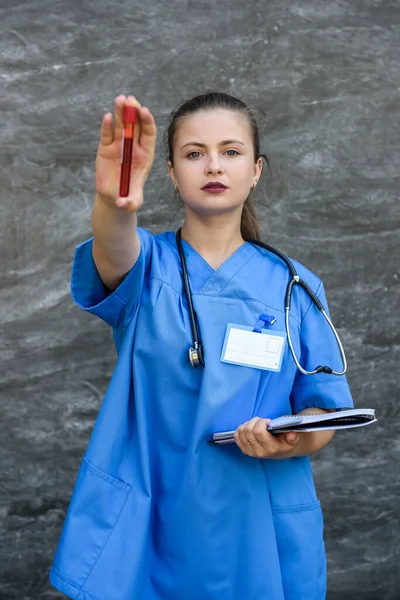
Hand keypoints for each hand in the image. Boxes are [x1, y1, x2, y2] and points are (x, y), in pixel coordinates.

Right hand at [95, 94, 156, 211]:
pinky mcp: (105, 149)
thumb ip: (130, 204)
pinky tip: (107, 116)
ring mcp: (119, 147)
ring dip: (121, 112)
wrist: (114, 198)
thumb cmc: (128, 199)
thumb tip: (122, 204)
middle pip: (135, 126)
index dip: (147, 122)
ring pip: (120, 126)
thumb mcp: (132, 203)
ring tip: (120, 99)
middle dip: (134, 112)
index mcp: (145, 156)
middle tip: (131, 99)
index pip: (148, 135)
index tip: (144, 111)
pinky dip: (106, 125)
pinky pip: (107, 135)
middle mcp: (133, 148)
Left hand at [234, 417, 301, 458]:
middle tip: (262, 421)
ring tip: (256, 424)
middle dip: (255, 421)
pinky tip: (250, 428)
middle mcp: (258, 452)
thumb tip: (292, 435)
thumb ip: (293, 437)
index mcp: (270, 448)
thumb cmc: (287, 442)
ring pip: (241, 432)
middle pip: (248, 430)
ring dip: (248, 424)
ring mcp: (250, 452)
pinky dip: (241, 429)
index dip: (261, 422)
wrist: (283, 451)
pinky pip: (236, 436)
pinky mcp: (244, 450)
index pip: (258, 431)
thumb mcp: (294, 439)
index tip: (268, 421)